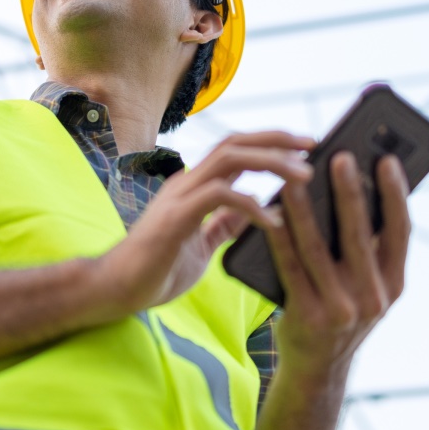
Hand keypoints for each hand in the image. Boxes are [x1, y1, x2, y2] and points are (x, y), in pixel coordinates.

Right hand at [98, 131, 314, 314]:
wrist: (115, 290)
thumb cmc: (155, 270)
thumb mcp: (201, 244)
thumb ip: (223, 225)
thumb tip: (254, 212)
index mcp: (194, 187)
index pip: (235, 150)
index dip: (270, 144)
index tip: (304, 149)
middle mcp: (187, 182)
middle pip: (235, 142)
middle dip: (276, 139)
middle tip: (313, 144)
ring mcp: (179, 196)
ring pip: (229, 159)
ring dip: (270, 163)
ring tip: (303, 176)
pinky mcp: (175, 217)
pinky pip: (219, 196)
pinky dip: (251, 204)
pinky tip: (273, 222)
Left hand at [268, 152, 410, 383]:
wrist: (316, 369)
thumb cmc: (340, 312)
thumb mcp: (366, 287)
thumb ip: (366, 250)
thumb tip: (351, 190)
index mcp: (394, 285)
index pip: (401, 232)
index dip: (396, 195)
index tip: (387, 161)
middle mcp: (373, 298)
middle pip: (360, 235)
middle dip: (349, 193)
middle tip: (339, 157)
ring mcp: (340, 310)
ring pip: (319, 248)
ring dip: (305, 210)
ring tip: (294, 179)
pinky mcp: (307, 317)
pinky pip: (290, 267)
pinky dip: (279, 238)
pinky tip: (270, 214)